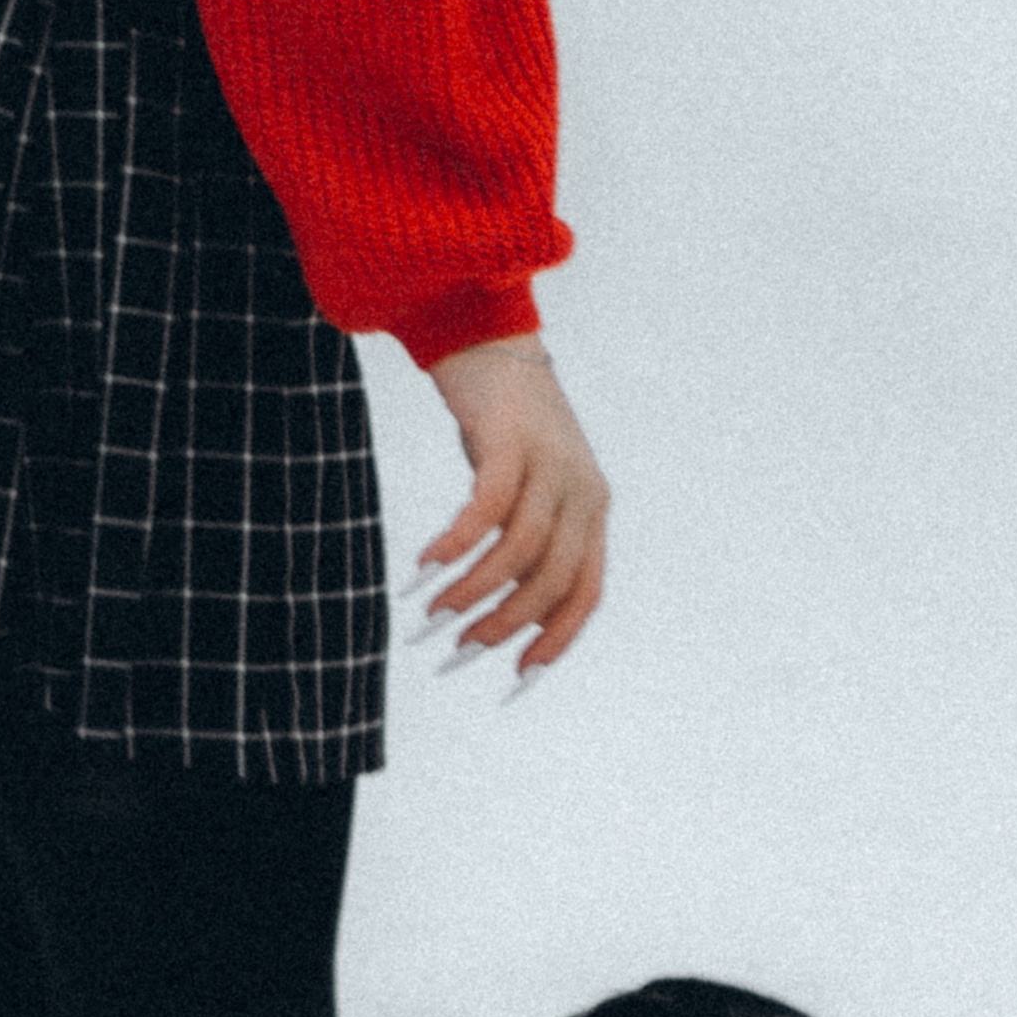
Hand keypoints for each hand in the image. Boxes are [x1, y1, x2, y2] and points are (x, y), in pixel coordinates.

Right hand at [419, 336, 607, 671]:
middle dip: (500, 626)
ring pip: (518, 552)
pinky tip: (422, 567)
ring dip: (470, 592)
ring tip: (428, 617)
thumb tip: (506, 613)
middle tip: (453, 653)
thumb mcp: (524, 490)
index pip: (586, 595)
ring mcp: (550, 462)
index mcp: (593, 511)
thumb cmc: (499, 427)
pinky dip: (455, 544)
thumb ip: (525, 543)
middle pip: (550, 581)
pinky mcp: (509, 439)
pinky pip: (485, 508)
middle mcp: (583, 490)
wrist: (486, 338)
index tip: (515, 678)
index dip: (553, 641)